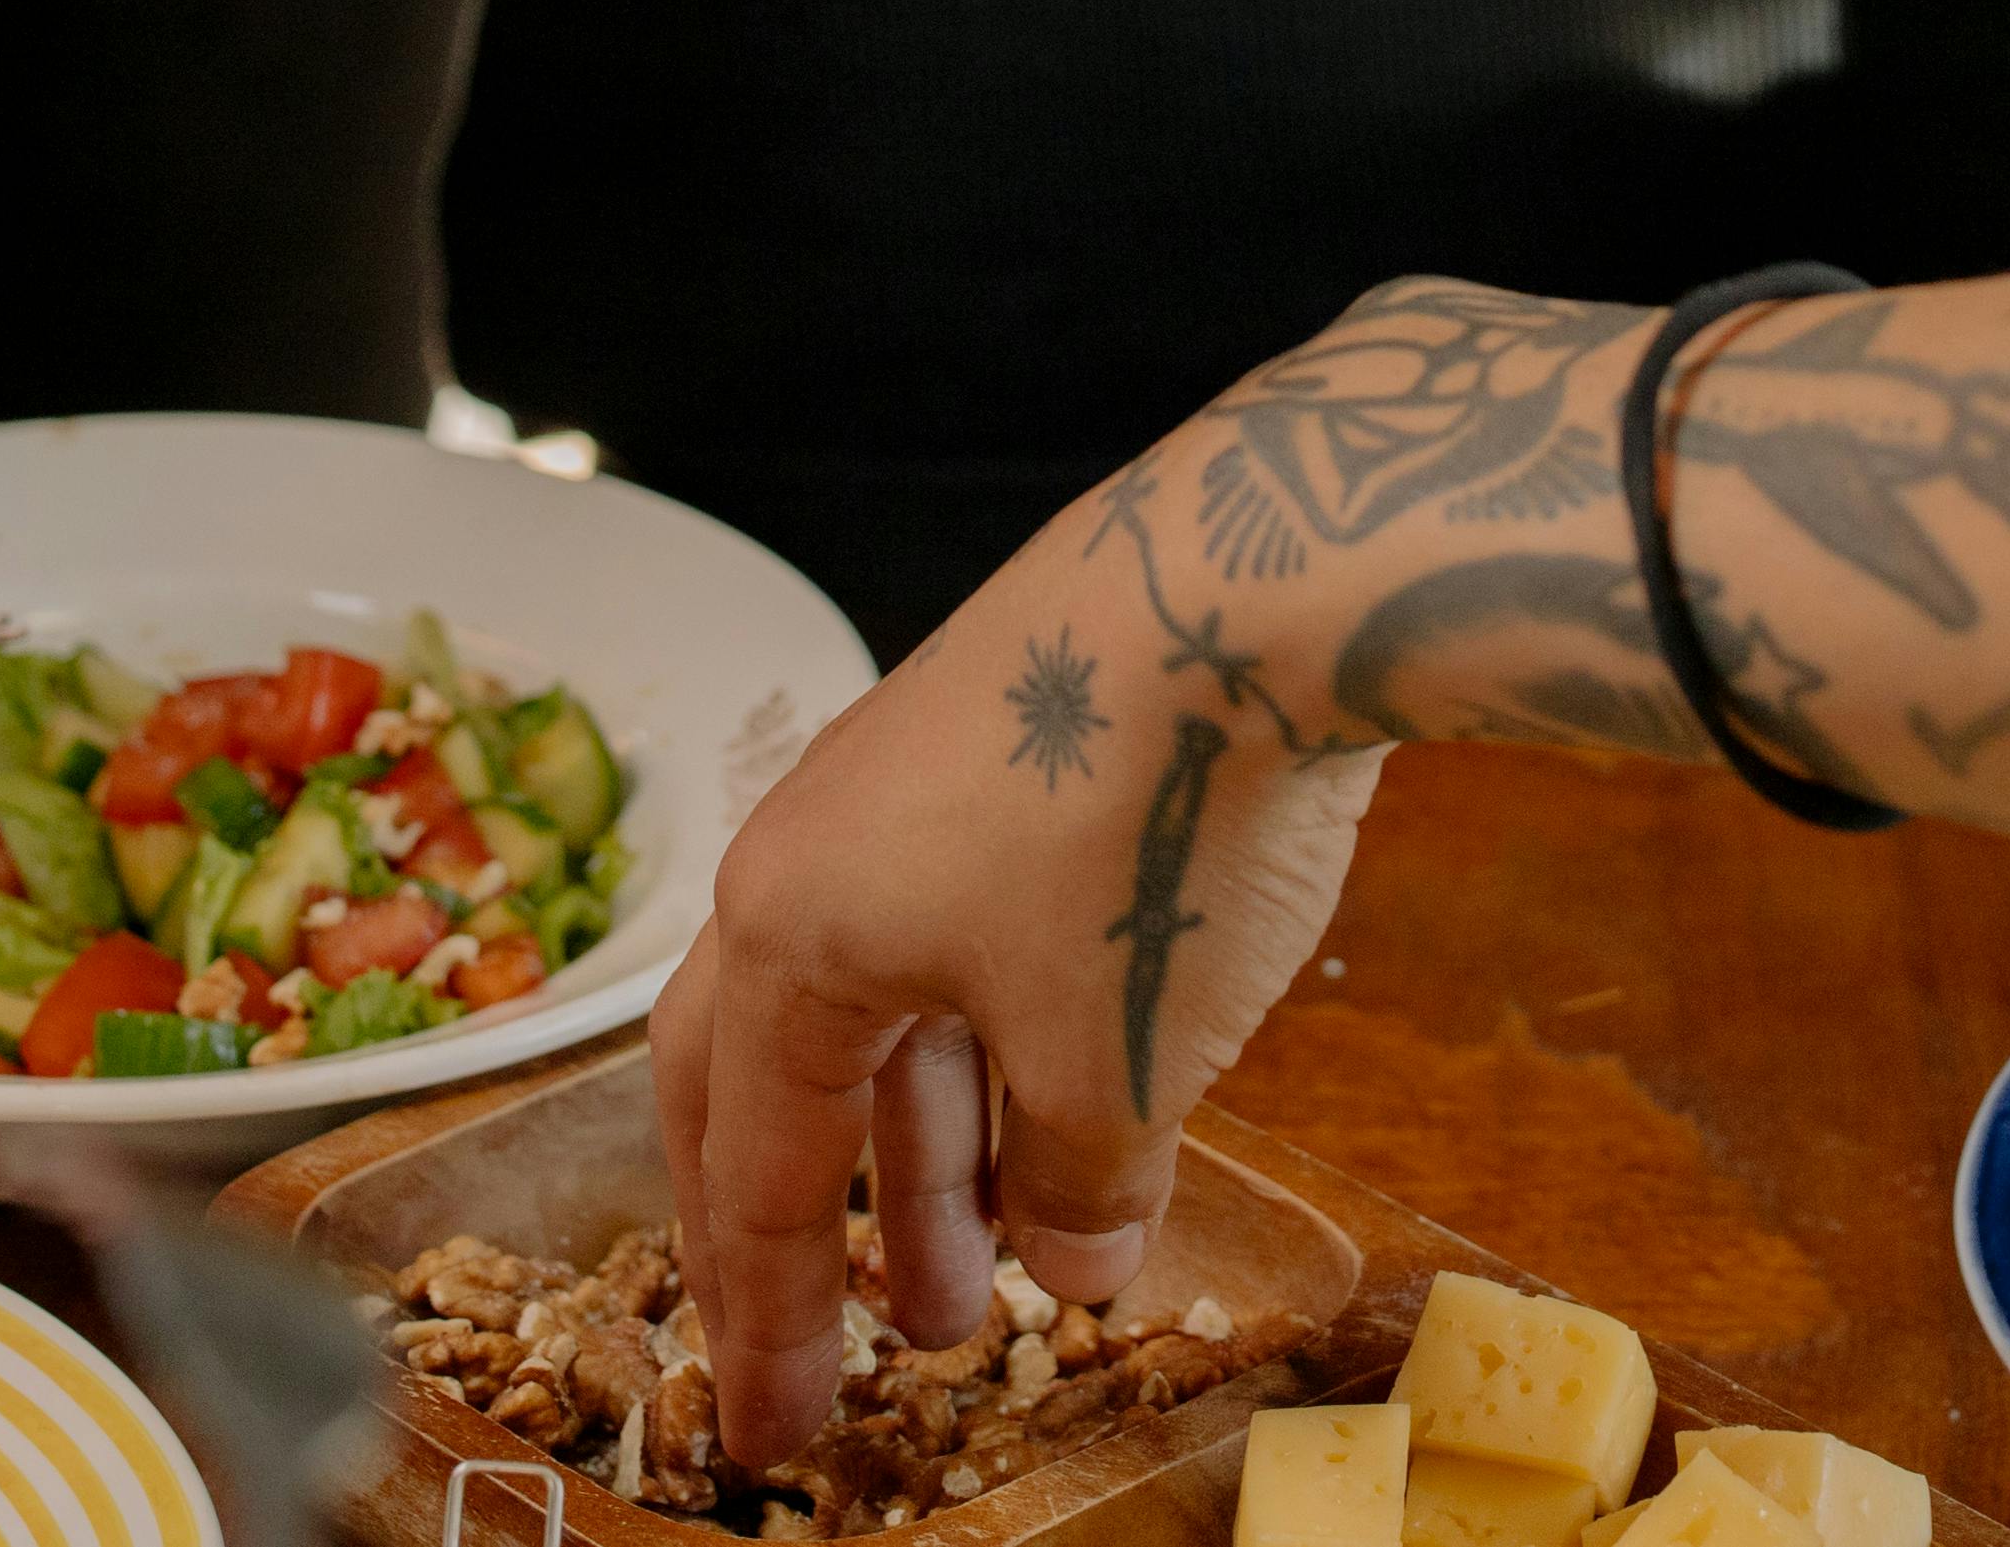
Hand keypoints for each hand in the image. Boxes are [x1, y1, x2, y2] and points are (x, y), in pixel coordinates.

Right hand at [656, 514, 1385, 1464]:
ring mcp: (910, 781)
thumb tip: (1071, 1261)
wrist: (1255, 574)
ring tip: (978, 1279)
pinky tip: (1075, 1112)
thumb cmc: (1142, 823)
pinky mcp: (1014, 739)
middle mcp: (817, 848)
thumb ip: (1078, 1185)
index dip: (767, 1321)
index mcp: (790, 936)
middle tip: (828, 1347)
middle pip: (762, 1075)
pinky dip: (996, 1042)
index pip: (754, 1175)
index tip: (771, 1435)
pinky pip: (961, 930)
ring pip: (879, 1005)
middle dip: (792, 1227)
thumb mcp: (1112, 1062)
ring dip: (920, 1149)